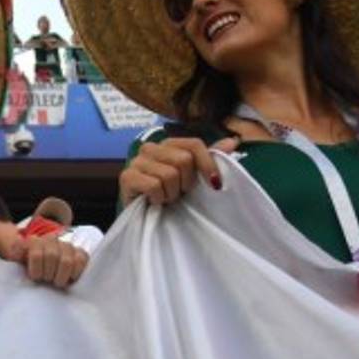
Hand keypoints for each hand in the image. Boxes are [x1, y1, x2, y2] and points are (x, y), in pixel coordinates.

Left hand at [6, 236, 87, 288]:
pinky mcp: (80, 253)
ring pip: (67, 260)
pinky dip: (75, 272)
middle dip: (48, 274)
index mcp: (34, 241)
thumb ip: (16, 255)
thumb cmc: (30, 267)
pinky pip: (81, 260)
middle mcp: (51, 240)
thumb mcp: (18, 263)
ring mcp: (66, 246)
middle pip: (52, 256)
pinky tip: (69, 278)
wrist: (42, 267)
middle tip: (46, 280)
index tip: (35, 278)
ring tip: (56, 282)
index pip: (36, 254)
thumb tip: (16, 252)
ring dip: (61, 276)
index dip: (36, 271)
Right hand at [118, 137, 237, 206]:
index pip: (193, 144)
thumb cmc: (171, 195)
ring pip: (169, 174)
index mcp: (167, 144)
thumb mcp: (193, 177)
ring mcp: (136, 161)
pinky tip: (154, 201)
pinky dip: (159, 198)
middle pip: (183, 159)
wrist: (146, 217)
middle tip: (179, 192)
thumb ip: (210, 158)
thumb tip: (232, 141)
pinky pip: (154, 185)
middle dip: (186, 182)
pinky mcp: (127, 177)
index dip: (207, 164)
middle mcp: (150, 148)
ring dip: (172, 193)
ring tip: (166, 197)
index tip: (214, 183)